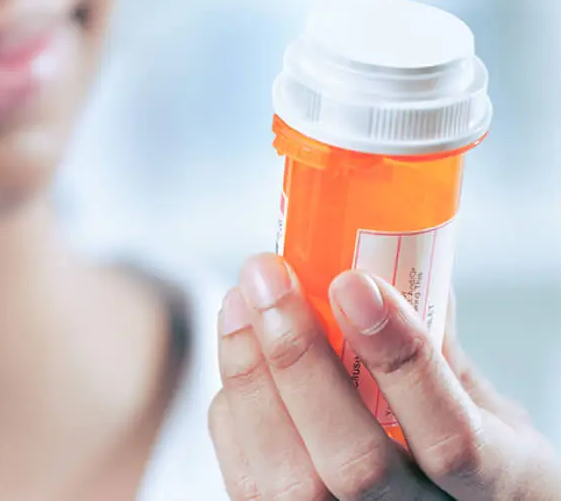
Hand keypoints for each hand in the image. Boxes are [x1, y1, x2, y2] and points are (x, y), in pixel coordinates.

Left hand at [208, 253, 560, 499]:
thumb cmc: (479, 461)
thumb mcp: (489, 407)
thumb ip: (442, 345)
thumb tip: (398, 257)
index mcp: (499, 487)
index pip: (451, 436)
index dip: (399, 358)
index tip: (354, 283)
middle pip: (354, 462)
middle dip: (298, 358)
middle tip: (268, 276)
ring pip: (286, 479)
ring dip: (250, 374)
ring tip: (240, 301)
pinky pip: (250, 480)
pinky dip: (236, 406)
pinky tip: (238, 351)